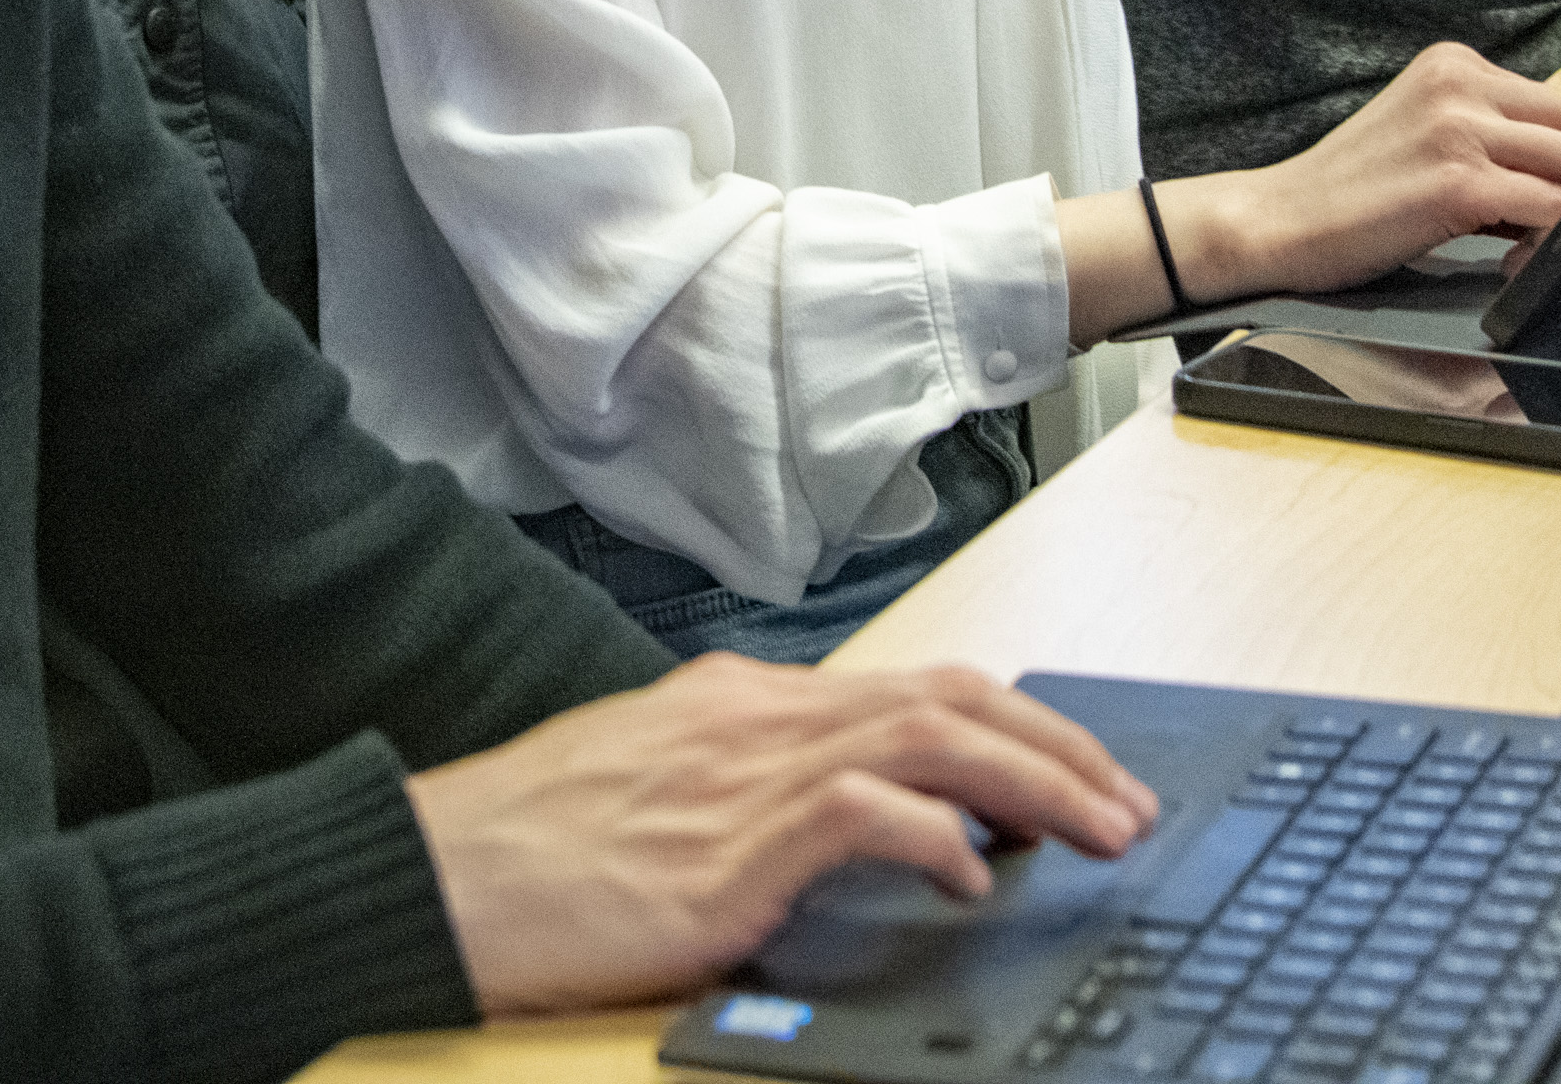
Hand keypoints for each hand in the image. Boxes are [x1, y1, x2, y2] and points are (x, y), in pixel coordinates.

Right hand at [408, 657, 1159, 1015]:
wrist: (430, 873)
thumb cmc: (532, 849)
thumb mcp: (661, 790)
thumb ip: (757, 791)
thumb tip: (863, 823)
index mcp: (746, 701)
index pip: (917, 686)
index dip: (1018, 724)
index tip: (1082, 769)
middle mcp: (758, 718)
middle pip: (950, 699)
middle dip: (1059, 746)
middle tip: (1129, 801)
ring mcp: (742, 776)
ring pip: (932, 738)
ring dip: (1037, 783)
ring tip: (1099, 832)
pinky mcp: (724, 847)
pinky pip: (859, 813)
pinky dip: (932, 835)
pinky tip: (971, 873)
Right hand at [1180, 42, 1560, 302]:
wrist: (1278, 220)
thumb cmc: (1349, 190)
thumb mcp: (1422, 131)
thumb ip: (1487, 133)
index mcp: (1455, 64)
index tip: (1540, 197)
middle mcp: (1463, 83)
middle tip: (1539, 224)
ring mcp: (1461, 129)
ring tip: (1520, 244)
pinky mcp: (1459, 182)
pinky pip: (1551, 209)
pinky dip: (1544, 246)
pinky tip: (1506, 263)